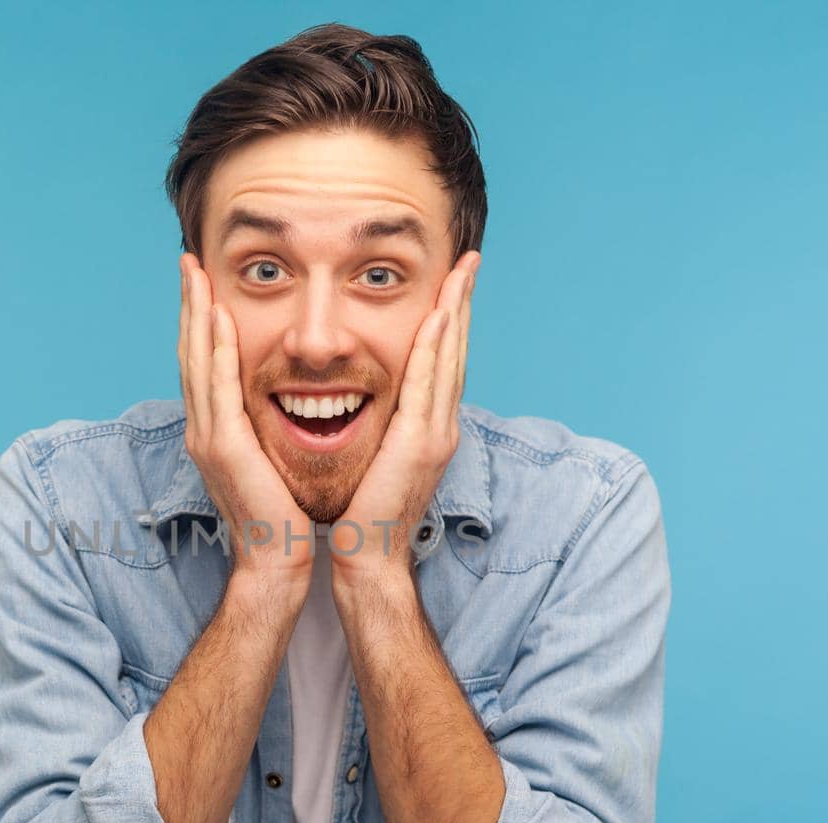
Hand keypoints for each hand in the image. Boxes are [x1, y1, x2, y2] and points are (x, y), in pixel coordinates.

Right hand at [177, 253, 313, 586]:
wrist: (278, 561)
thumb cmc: (283, 515)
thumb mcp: (270, 460)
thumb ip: (265, 429)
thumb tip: (281, 403)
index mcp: (216, 431)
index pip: (205, 363)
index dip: (201, 320)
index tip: (203, 282)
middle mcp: (204, 429)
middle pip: (192, 353)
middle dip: (190, 305)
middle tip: (189, 261)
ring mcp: (208, 438)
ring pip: (197, 362)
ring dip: (196, 315)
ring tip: (196, 274)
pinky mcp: (224, 448)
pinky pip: (218, 389)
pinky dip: (217, 351)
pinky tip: (220, 319)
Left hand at [330, 250, 480, 583]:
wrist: (365, 559)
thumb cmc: (359, 515)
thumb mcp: (371, 460)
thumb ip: (376, 429)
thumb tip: (359, 405)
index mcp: (426, 428)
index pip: (439, 361)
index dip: (448, 319)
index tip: (450, 281)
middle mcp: (439, 425)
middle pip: (454, 350)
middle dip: (462, 302)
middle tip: (469, 259)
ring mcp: (436, 434)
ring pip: (449, 358)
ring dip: (456, 310)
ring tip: (462, 270)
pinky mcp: (421, 444)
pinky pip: (428, 383)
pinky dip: (436, 347)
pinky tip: (439, 314)